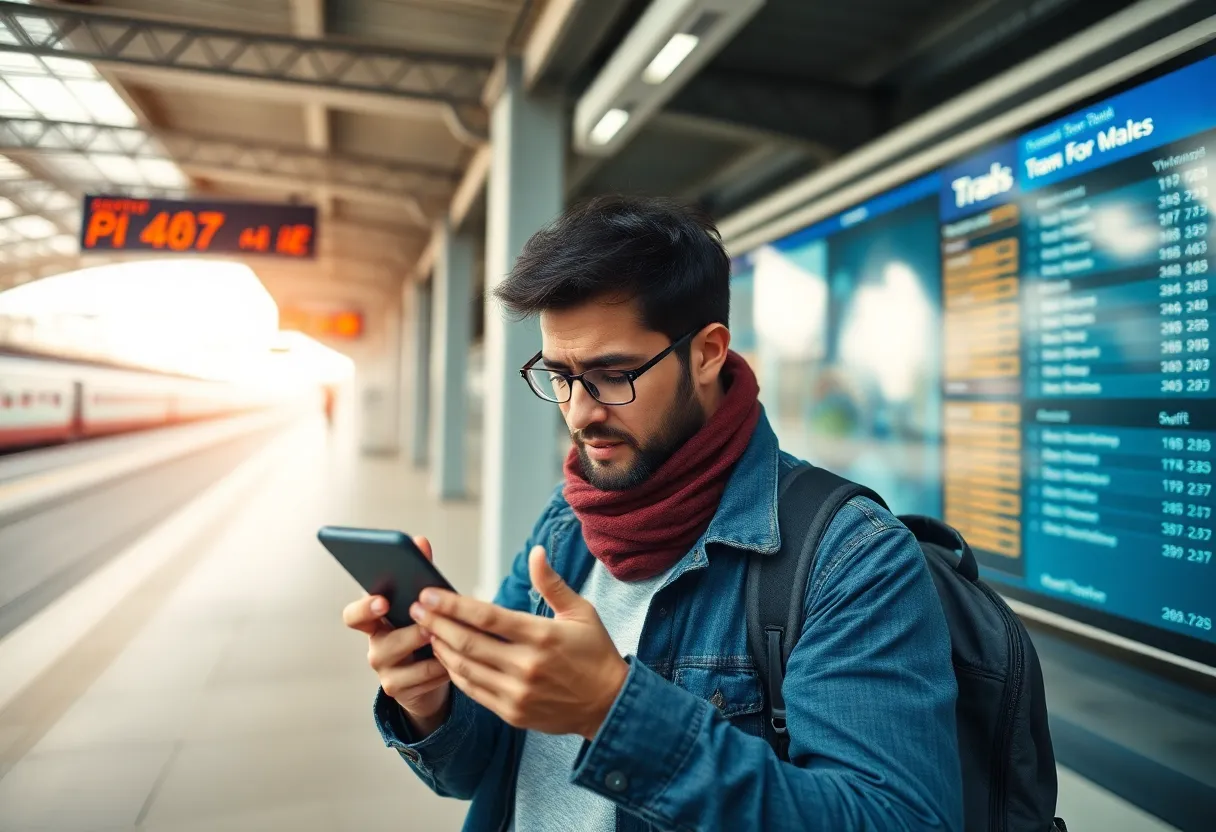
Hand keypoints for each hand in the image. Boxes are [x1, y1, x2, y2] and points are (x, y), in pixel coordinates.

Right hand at [342, 535, 450, 734]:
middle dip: (409, 633)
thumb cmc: (425, 629)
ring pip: (406, 660)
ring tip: (449, 639)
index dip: (365, 608)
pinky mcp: (399, 690)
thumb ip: (419, 572)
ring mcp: (385, 671)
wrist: (430, 674)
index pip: (354, 615)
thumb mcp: (423, 602)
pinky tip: (457, 658)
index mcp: (375, 620)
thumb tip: (420, 541)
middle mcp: (375, 645)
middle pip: (382, 641)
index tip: (382, 601)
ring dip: (430, 648)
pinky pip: (425, 677)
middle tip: (430, 626)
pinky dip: (443, 666)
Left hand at [410, 546, 627, 740]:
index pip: (487, 617)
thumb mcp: (581, 612)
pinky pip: (473, 691)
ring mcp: (517, 692)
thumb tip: (535, 552)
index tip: (429, 594)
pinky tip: (446, 657)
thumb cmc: (595, 652)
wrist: (608, 704)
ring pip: (465, 668)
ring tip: (426, 630)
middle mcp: (526, 666)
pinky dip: (455, 672)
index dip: (453, 604)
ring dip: (441, 648)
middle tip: (417, 609)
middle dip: (437, 623)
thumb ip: (552, 584)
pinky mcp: (512, 712)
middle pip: (468, 642)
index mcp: (542, 636)